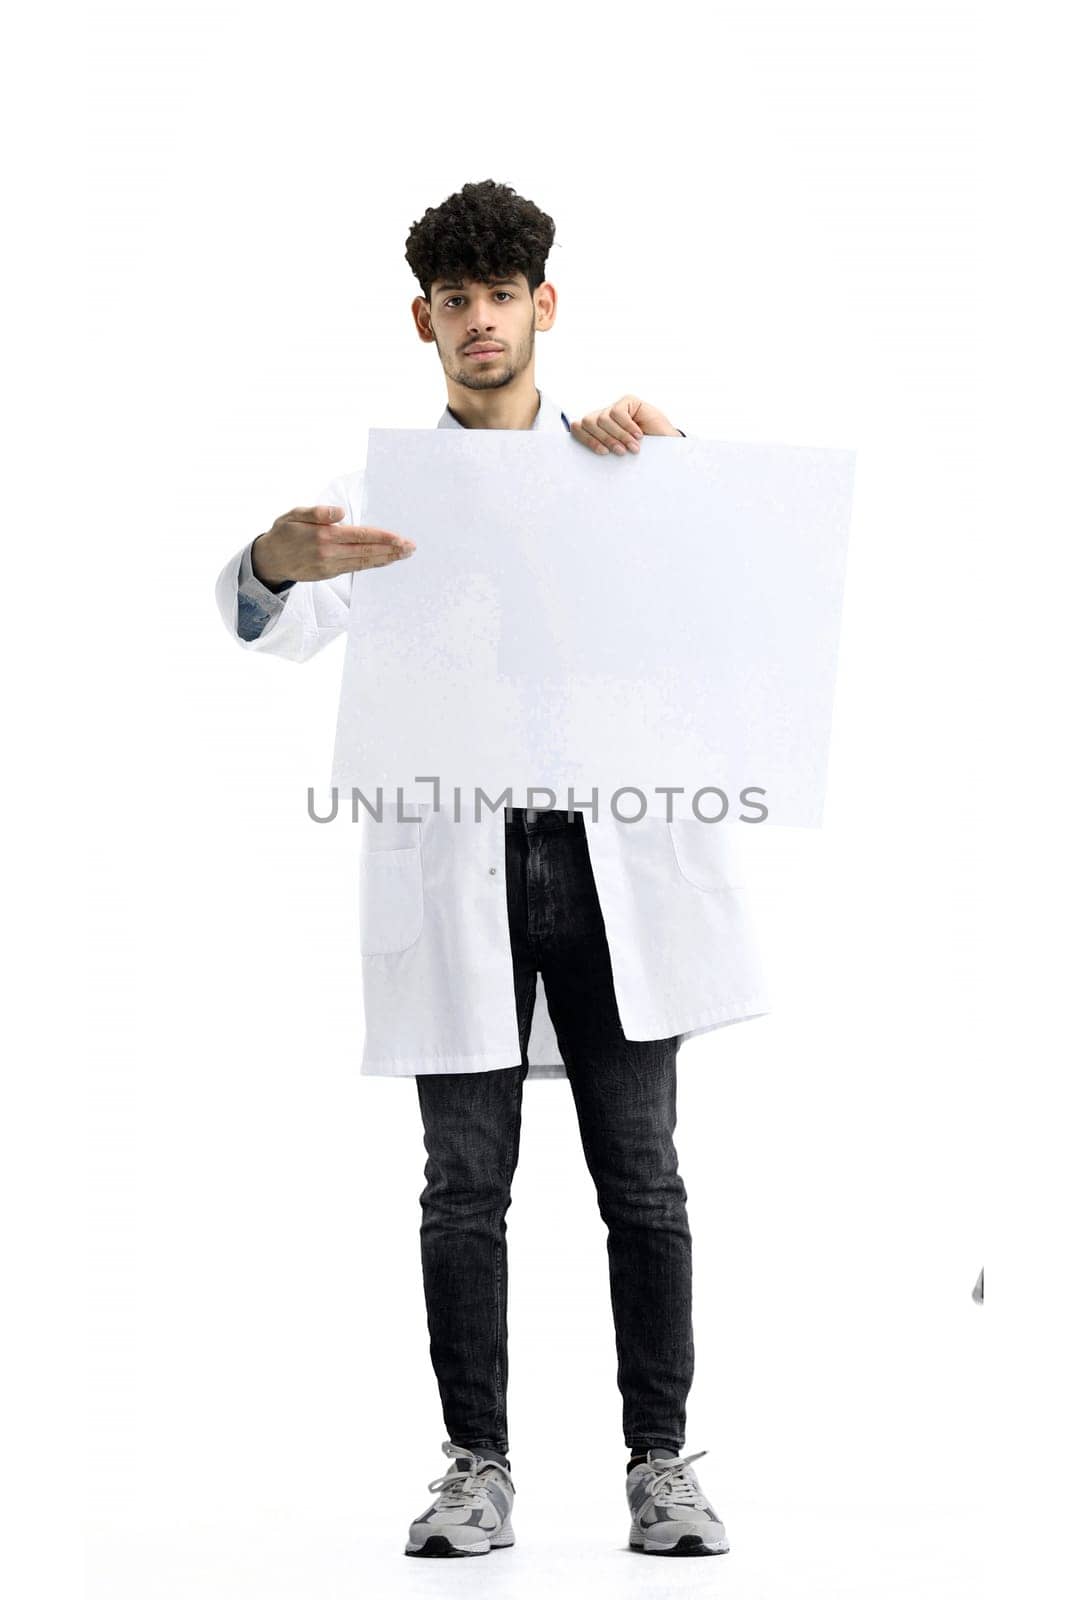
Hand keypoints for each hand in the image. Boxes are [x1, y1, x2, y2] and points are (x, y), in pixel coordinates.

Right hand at [250, 505, 415, 587]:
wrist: (269, 560)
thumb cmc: (283, 532)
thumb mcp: (294, 514)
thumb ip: (317, 512)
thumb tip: (340, 512)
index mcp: (323, 535)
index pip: (360, 536)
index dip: (382, 538)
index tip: (400, 538)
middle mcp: (329, 553)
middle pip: (366, 552)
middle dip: (391, 550)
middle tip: (411, 548)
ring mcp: (330, 566)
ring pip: (363, 563)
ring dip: (386, 559)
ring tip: (404, 555)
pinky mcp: (329, 574)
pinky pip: (355, 568)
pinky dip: (372, 564)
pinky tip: (384, 560)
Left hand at [569, 395, 680, 455]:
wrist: (667, 450)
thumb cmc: (642, 456)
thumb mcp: (617, 456)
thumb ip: (601, 451)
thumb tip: (580, 458)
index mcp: (596, 431)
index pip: (578, 427)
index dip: (586, 439)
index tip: (602, 453)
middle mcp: (603, 417)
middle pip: (588, 421)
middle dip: (603, 439)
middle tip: (619, 452)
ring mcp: (615, 408)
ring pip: (603, 419)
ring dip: (619, 436)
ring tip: (633, 448)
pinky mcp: (628, 401)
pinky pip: (618, 412)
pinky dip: (628, 427)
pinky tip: (639, 436)